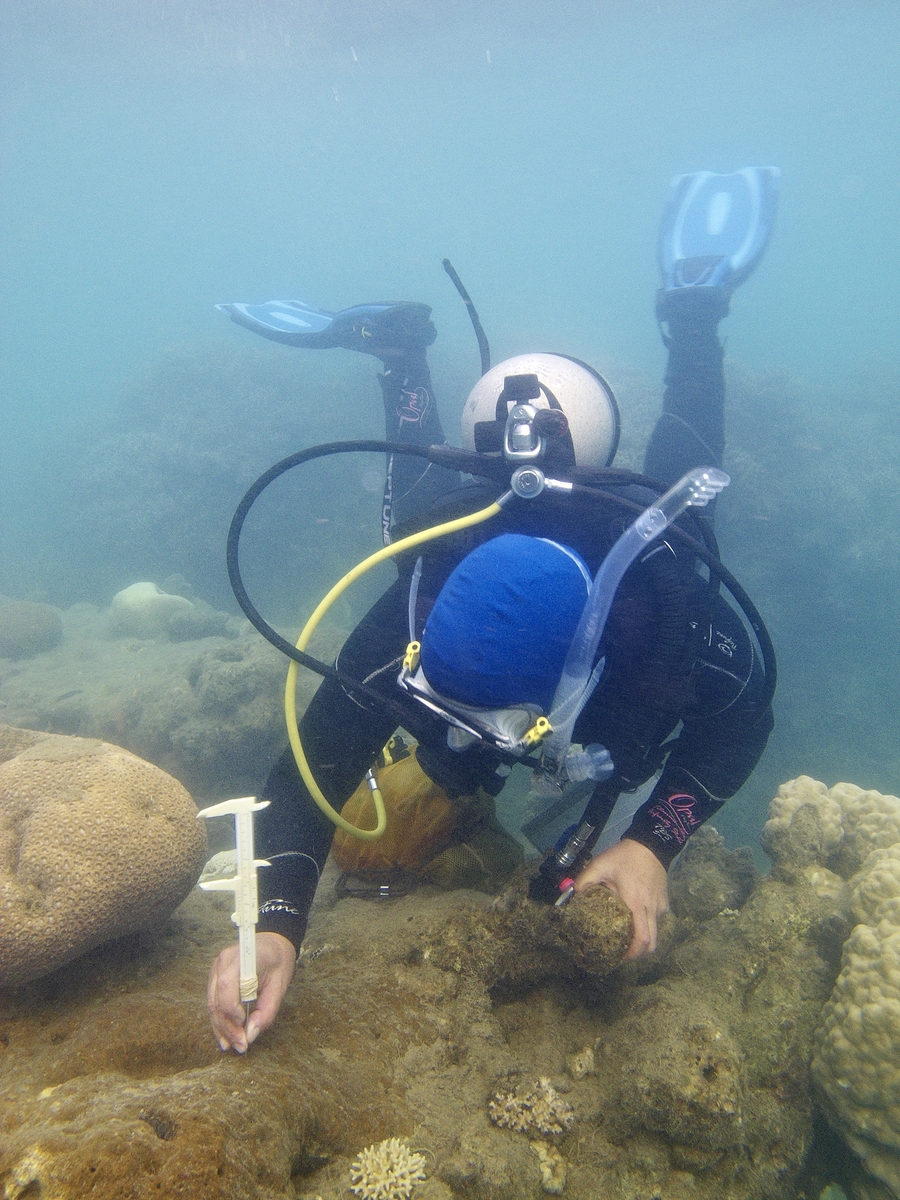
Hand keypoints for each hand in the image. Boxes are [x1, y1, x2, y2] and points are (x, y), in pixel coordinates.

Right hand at [207, 932, 295, 1052]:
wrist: (273, 943)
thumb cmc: (278, 961)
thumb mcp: (280, 985)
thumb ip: (267, 1011)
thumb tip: (251, 1035)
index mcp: (241, 958)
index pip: (226, 985)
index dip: (231, 1010)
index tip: (244, 1026)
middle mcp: (223, 962)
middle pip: (217, 1000)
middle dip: (228, 1027)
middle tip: (241, 1046)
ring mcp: (216, 969)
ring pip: (212, 1005)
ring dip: (221, 1028)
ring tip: (233, 1045)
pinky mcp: (215, 977)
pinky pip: (213, 1002)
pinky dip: (219, 1021)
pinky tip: (224, 1037)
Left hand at [573, 838, 668, 960]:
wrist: (651, 844)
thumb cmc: (625, 856)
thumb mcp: (600, 864)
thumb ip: (584, 880)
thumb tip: (570, 895)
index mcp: (635, 902)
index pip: (641, 939)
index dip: (632, 954)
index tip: (619, 958)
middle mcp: (651, 909)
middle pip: (651, 944)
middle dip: (637, 954)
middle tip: (621, 954)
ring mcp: (661, 907)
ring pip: (655, 934)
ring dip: (642, 941)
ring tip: (626, 938)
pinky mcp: (664, 903)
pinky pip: (656, 922)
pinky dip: (647, 927)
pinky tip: (634, 920)